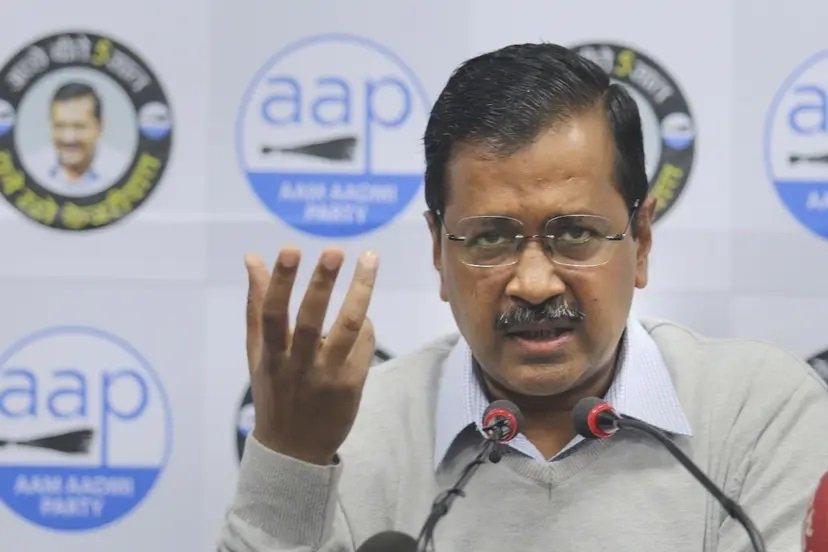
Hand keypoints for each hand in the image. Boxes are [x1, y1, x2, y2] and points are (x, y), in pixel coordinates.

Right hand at [244, 246, 378, 464]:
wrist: (294, 450)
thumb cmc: (274, 390)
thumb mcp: (258, 352)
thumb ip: (257, 304)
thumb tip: (252, 257)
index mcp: (271, 356)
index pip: (273, 315)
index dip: (280, 282)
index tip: (290, 249)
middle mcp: (297, 366)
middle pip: (312, 320)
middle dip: (322, 283)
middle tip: (334, 250)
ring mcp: (327, 377)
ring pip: (348, 329)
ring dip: (360, 291)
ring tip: (370, 259)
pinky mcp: (351, 385)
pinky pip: (364, 344)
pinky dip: (366, 323)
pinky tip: (365, 310)